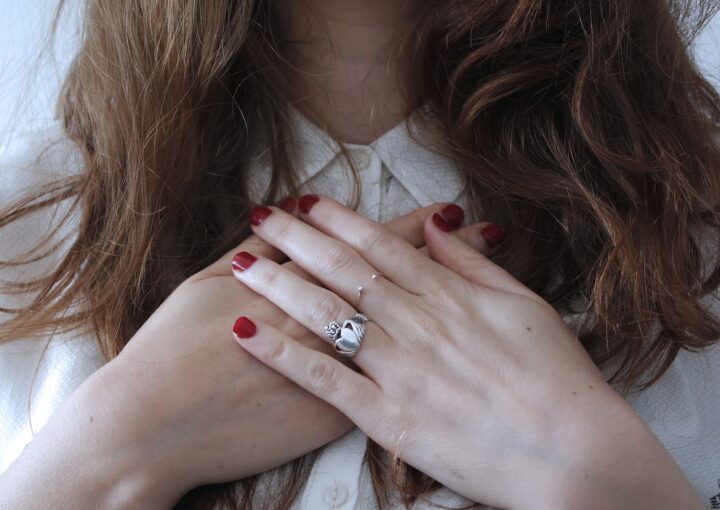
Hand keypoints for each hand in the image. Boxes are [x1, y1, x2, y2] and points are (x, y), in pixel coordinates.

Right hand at [0, 199, 494, 509]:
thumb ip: (251, 253)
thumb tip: (276, 221)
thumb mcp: (204, 284)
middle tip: (481, 229)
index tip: (449, 208)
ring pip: (407, 327)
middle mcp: (330, 321)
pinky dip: (425, 359)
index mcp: (302, 281)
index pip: (370, 246)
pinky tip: (451, 350)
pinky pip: (391, 382)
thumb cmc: (171, 349)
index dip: (412, 225)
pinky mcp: (337, 414)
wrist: (154, 425)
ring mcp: (340, 370)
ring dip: (448, 300)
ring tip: (479, 286)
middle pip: (400, 279)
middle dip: (444, 252)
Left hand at [230, 195, 705, 509]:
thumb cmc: (557, 378)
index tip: (305, 201)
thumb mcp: (525, 305)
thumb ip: (476, 265)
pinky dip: (282, 355)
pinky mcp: (389, 418)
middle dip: (297, 239)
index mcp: (450, 296)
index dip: (338, 220)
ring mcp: (400, 370)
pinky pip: (325, 381)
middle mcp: (418, 324)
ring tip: (241, 262)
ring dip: (279, 284)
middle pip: (344, 270)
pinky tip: (245, 333)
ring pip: (327, 315)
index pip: (381, 246)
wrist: (574, 453)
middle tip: (260, 216)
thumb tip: (441, 224)